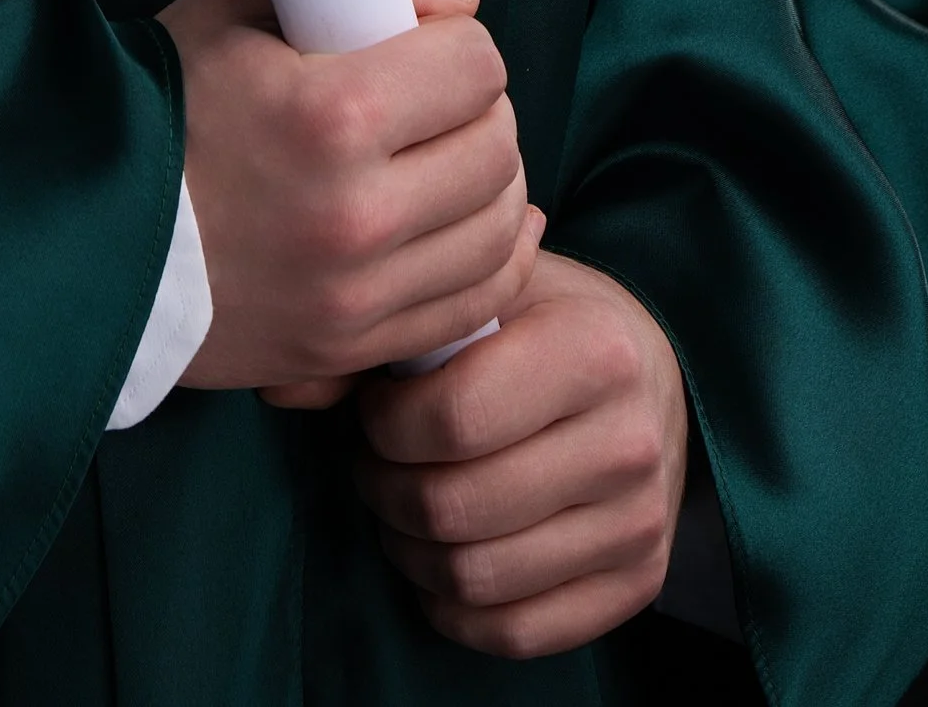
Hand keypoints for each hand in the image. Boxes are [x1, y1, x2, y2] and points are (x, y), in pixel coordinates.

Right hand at [158, 0, 539, 396]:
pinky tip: (467, 225)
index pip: (475, 67)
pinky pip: (474, 304)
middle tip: (438, 101)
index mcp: (331, 114)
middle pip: (497, 147)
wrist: (89, 232)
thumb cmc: (163, 106)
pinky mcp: (352, 348)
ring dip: (491, 184)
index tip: (428, 47)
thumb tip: (460, 5)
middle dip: (479, 110)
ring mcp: (358, 294)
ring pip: (500, 228)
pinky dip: (490, 259)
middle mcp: (358, 212)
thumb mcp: (236, 4)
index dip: (459, 45)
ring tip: (448, 160)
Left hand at [355, 247, 687, 655]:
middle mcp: (628, 442)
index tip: (378, 409)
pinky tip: (442, 553)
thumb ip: (384, 332)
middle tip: (377, 461)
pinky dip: (453, 606)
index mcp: (593, 350)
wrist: (649, 371)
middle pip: (453, 509)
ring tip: (404, 501)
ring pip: (476, 578)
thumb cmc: (540, 322)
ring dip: (411, 548)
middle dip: (385, 489)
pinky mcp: (639, 585)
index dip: (385, 426)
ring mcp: (639, 524)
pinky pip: (515, 632)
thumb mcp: (476, 296)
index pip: (451, 420)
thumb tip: (278, 390)